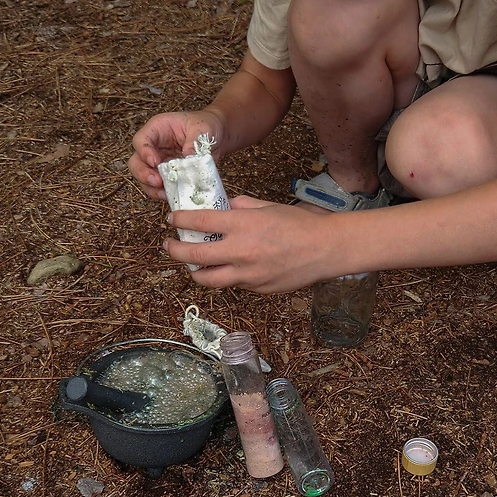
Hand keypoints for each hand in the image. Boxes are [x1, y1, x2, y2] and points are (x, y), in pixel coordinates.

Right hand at [128, 110, 224, 199]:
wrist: (218, 136)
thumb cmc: (207, 126)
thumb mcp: (203, 129)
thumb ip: (194, 142)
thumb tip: (188, 158)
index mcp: (158, 129)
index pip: (141, 140)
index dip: (144, 152)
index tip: (155, 162)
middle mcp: (155, 147)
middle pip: (136, 162)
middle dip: (143, 174)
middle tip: (157, 182)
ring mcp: (160, 163)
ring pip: (145, 178)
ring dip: (152, 188)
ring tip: (165, 193)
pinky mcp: (169, 176)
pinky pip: (160, 188)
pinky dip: (164, 193)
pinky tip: (173, 196)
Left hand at [162, 196, 337, 292]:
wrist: (326, 249)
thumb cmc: (300, 224)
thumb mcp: (268, 207)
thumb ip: (242, 207)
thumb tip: (225, 209)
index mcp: (242, 226)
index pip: (198, 223)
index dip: (180, 220)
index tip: (172, 219)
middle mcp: (240, 252)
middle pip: (194, 257)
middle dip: (175, 250)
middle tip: (169, 245)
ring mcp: (248, 275)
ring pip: (208, 279)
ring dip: (195, 271)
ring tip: (193, 265)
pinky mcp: (257, 289)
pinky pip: (234, 284)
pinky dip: (227, 276)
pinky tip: (229, 268)